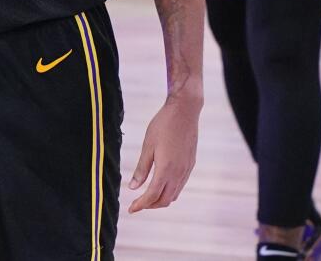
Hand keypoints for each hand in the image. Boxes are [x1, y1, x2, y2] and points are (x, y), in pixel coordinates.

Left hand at [127, 96, 199, 212]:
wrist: (185, 111)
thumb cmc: (163, 125)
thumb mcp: (147, 146)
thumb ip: (141, 169)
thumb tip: (133, 188)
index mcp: (166, 169)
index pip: (152, 195)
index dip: (141, 205)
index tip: (131, 209)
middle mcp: (178, 172)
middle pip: (164, 200)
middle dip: (150, 205)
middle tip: (137, 204)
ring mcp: (186, 169)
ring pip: (174, 194)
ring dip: (160, 199)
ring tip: (147, 196)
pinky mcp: (190, 163)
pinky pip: (180, 185)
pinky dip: (170, 191)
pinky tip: (161, 184)